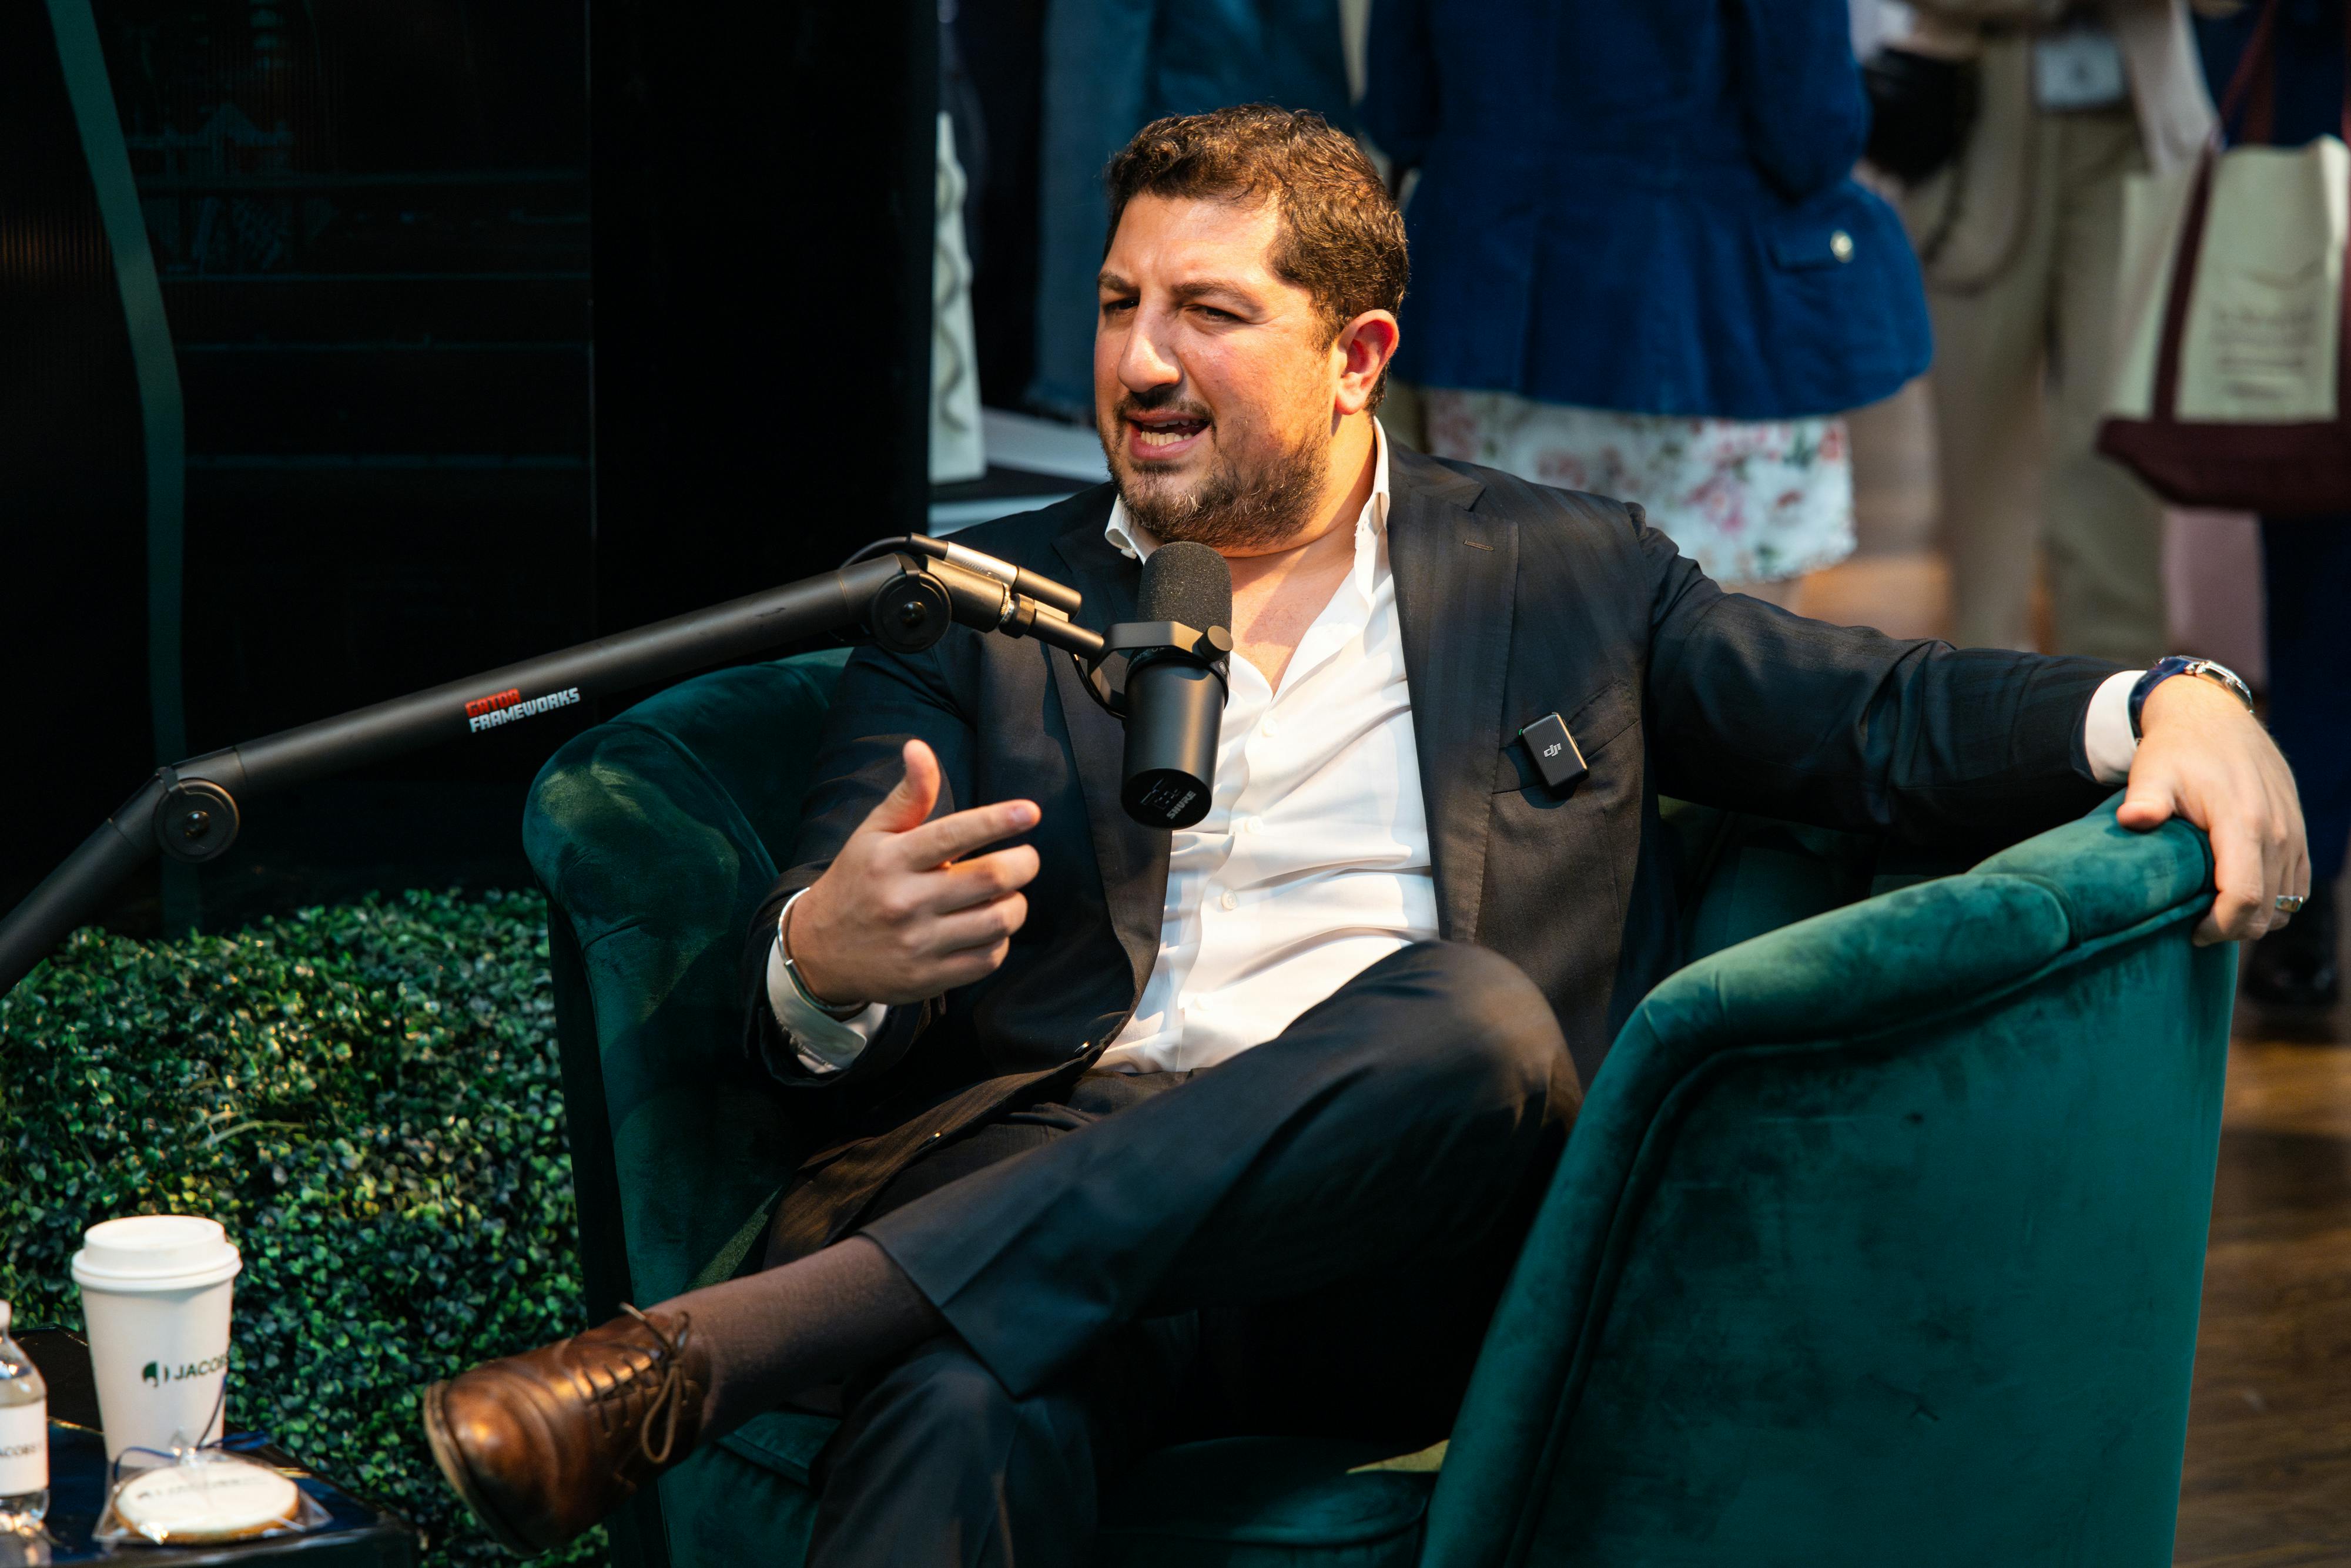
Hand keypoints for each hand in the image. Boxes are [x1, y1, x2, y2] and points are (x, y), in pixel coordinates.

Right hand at [789, 740, 1041, 1004]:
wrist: (819, 951)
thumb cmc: (858, 880)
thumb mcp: (872, 834)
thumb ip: (907, 795)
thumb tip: (919, 748)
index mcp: (891, 859)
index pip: (953, 835)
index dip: (998, 821)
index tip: (1031, 811)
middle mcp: (904, 902)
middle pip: (991, 879)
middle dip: (1023, 863)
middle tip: (1026, 857)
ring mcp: (918, 944)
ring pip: (999, 920)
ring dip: (1016, 903)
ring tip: (1007, 893)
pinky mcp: (929, 979)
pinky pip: (990, 958)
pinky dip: (1000, 939)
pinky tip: (987, 927)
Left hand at [2116, 675, 2307, 945]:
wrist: (2214, 719)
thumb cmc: (2177, 750)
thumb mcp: (2152, 772)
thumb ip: (2144, 800)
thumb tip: (2131, 819)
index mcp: (2243, 824)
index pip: (2244, 898)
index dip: (2218, 927)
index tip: (2191, 931)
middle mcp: (2278, 833)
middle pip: (2267, 911)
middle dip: (2233, 929)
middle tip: (2196, 925)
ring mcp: (2294, 835)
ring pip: (2286, 904)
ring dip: (2254, 918)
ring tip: (2214, 912)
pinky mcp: (2299, 834)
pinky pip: (2298, 887)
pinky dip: (2274, 901)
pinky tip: (2239, 896)